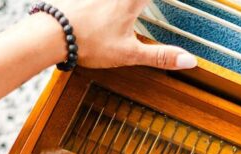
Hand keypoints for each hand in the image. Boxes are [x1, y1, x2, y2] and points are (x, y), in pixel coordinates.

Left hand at [0, 0, 196, 101]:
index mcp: (130, 0)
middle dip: (147, 2)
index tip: (184, 2)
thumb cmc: (88, 42)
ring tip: (138, 7)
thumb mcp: (129, 53)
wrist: (51, 34)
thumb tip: (189, 61)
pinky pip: (99, 0)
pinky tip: (106, 10)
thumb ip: (160, 56)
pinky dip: (108, 4)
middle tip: (151, 6)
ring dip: (130, 4)